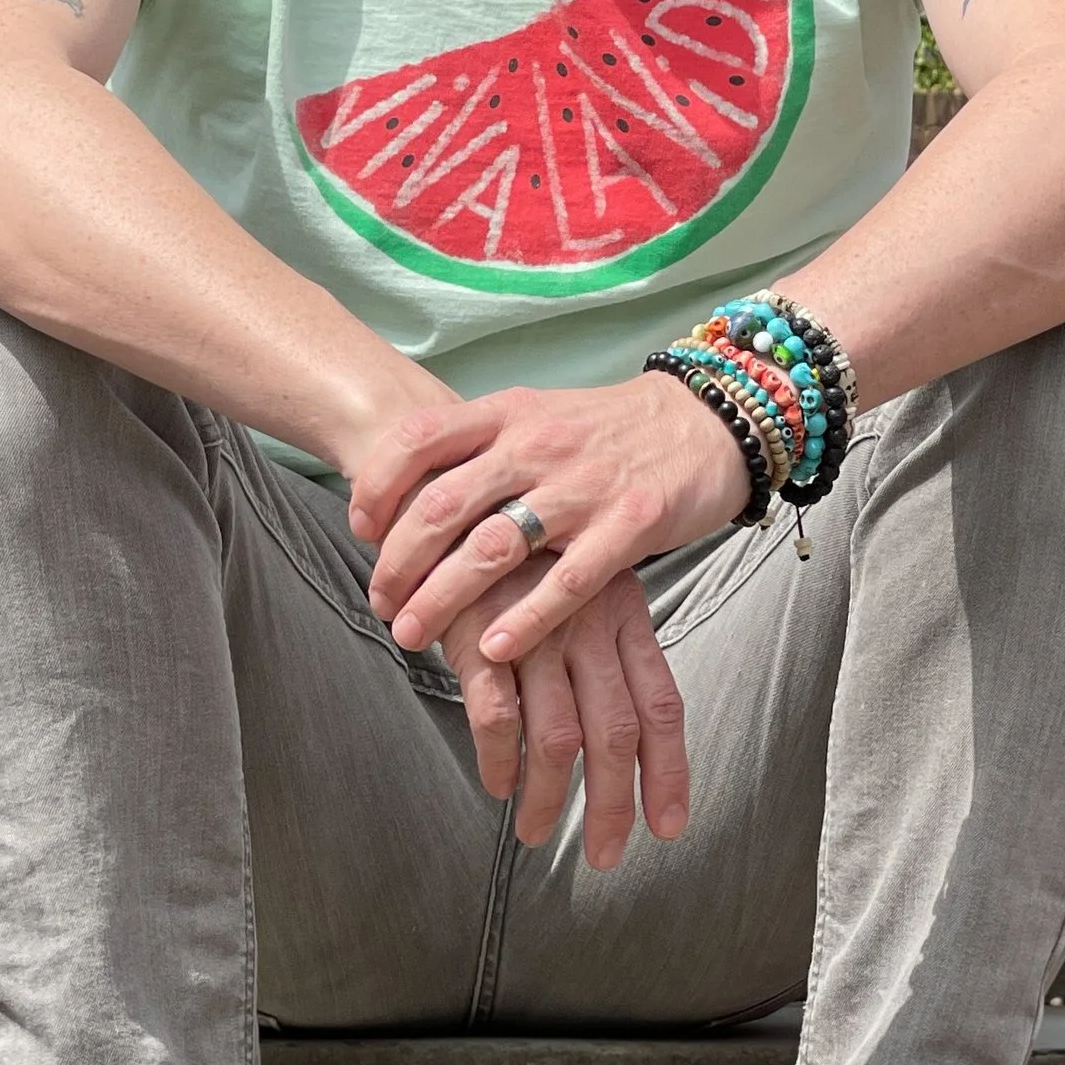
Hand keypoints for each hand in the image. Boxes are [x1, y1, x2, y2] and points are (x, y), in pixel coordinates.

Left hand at [352, 372, 748, 667]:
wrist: (705, 420)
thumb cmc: (607, 431)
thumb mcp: (536, 417)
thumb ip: (479, 449)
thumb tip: (406, 493)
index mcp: (509, 413)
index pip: (420, 438)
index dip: (378, 485)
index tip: (359, 528)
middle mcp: (538, 443)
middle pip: (443, 503)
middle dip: (398, 560)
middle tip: (380, 601)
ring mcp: (584, 485)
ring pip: (493, 547)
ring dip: (442, 598)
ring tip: (411, 634)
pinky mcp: (630, 523)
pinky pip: (566, 581)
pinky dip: (523, 619)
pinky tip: (493, 651)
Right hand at [439, 562, 688, 867]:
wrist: (454, 494)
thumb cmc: (520, 549)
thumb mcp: (582, 582)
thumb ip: (606, 644)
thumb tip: (622, 722)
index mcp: (623, 613)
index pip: (661, 703)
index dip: (669, 770)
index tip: (669, 826)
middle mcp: (588, 624)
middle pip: (616, 733)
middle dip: (615, 804)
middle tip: (607, 856)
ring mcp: (536, 630)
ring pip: (559, 737)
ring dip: (550, 799)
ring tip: (537, 834)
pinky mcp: (480, 636)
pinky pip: (497, 717)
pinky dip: (500, 761)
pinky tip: (499, 786)